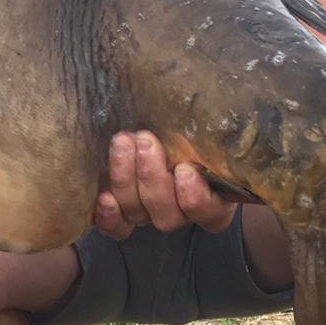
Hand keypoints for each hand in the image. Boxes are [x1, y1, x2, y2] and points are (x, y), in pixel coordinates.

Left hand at [92, 130, 236, 237]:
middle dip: (153, 178)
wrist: (148, 123)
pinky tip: (104, 197)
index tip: (185, 170)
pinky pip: (118, 227)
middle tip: (145, 142)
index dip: (198, 199)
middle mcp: (182, 210)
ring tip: (122, 144)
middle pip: (169, 215)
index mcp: (214, 194)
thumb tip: (221, 97)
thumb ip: (206, 121)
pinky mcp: (124, 214)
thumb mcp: (199, 119)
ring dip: (127, 181)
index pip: (211, 213)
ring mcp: (150, 213)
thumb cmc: (184, 118)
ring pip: (139, 213)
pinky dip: (110, 217)